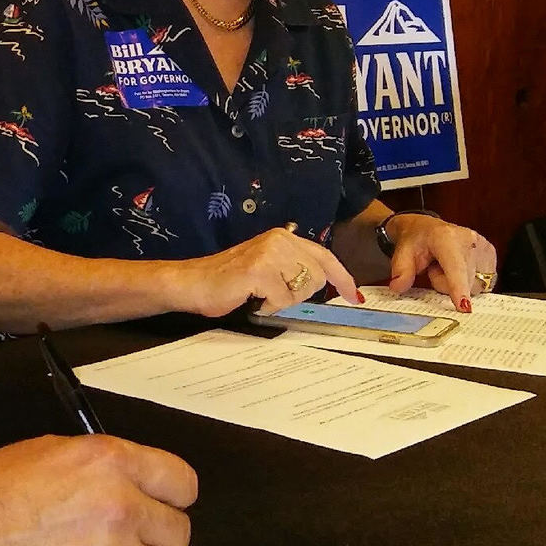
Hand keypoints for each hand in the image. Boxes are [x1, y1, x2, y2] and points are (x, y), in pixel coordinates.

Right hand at [0, 434, 196, 545]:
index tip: (167, 503)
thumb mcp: (47, 454)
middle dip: (157, 535)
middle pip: (178, 530)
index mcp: (108, 462)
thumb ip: (98, 467)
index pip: (181, 481)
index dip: (174, 495)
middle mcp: (119, 506)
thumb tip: (126, 480)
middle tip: (133, 537)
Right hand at [157, 226, 359, 317]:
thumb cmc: (229, 281)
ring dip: (282, 301)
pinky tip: (252, 299)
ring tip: (259, 295)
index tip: (352, 294)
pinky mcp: (259, 271)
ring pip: (302, 290)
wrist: (193, 283)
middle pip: (317, 277)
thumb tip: (327, 284)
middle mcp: (279, 240)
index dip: (341, 277)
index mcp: (283, 238)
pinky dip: (268, 307)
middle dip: (299, 294)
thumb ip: (294, 268)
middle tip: (272, 294)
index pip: (324, 256)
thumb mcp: (267, 267)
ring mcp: (269, 254)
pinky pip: (282, 300)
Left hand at [383, 215, 497, 310]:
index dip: (459, 288)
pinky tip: (459, 269)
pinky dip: (470, 281)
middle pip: (465, 283)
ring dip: (459, 284)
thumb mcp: (402, 253)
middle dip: (447, 285)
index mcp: (446, 237)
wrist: (426, 228)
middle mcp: (470, 240)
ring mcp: (484, 247)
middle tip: (434, 270)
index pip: (455, 267)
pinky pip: (483, 283)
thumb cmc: (416, 239)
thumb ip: (401, 271)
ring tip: (446, 268)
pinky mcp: (491, 255)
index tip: (464, 307)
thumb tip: (398, 287)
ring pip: (476, 286)